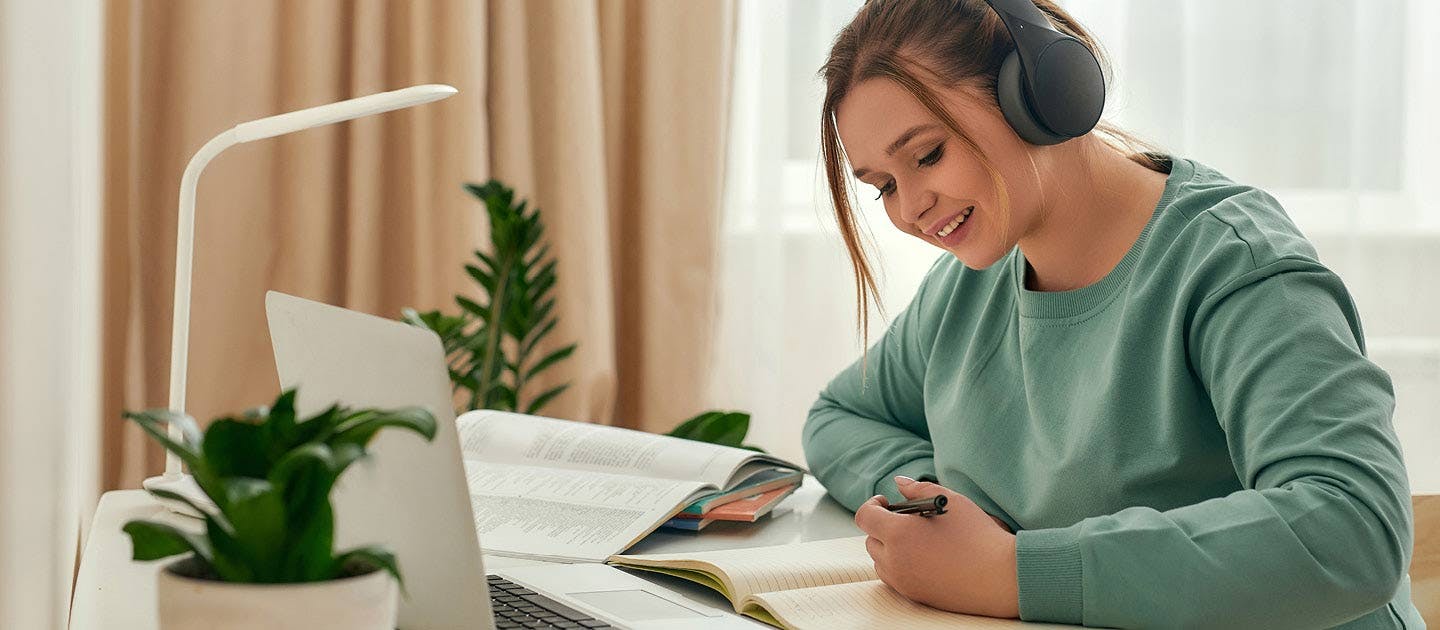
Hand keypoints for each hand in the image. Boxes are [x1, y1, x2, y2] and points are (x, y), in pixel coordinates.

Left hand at [854, 476, 1019, 618]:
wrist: (1000, 578)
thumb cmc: (978, 537)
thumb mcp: (950, 501)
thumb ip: (919, 489)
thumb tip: (900, 483)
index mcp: (899, 533)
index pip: (865, 516)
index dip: (873, 505)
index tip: (886, 502)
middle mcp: (895, 560)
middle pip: (870, 539)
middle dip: (883, 526)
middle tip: (908, 521)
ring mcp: (903, 581)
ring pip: (880, 561)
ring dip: (889, 548)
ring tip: (917, 540)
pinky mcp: (914, 595)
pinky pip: (894, 578)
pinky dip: (900, 566)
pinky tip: (924, 558)